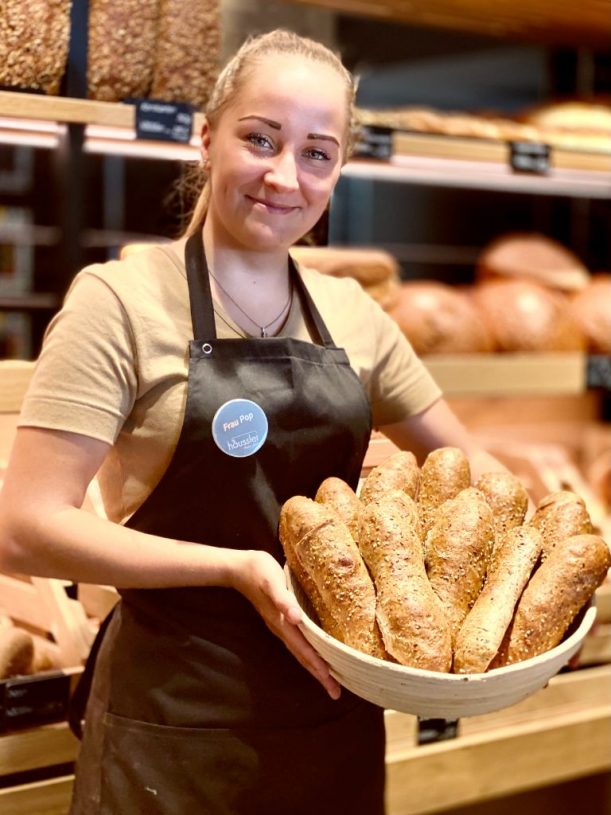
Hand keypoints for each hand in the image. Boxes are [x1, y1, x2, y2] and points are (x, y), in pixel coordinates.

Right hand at [230, 550, 340, 699]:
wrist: (240, 568)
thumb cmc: (259, 571)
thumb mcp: (272, 582)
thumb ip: (283, 600)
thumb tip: (295, 618)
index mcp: (282, 622)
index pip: (303, 649)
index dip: (317, 664)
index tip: (331, 680)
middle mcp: (282, 629)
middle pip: (302, 657)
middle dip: (319, 675)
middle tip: (335, 693)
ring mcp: (280, 626)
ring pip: (300, 652)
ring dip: (314, 667)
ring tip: (329, 680)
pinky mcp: (281, 619)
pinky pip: (298, 642)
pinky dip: (309, 653)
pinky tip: (316, 653)